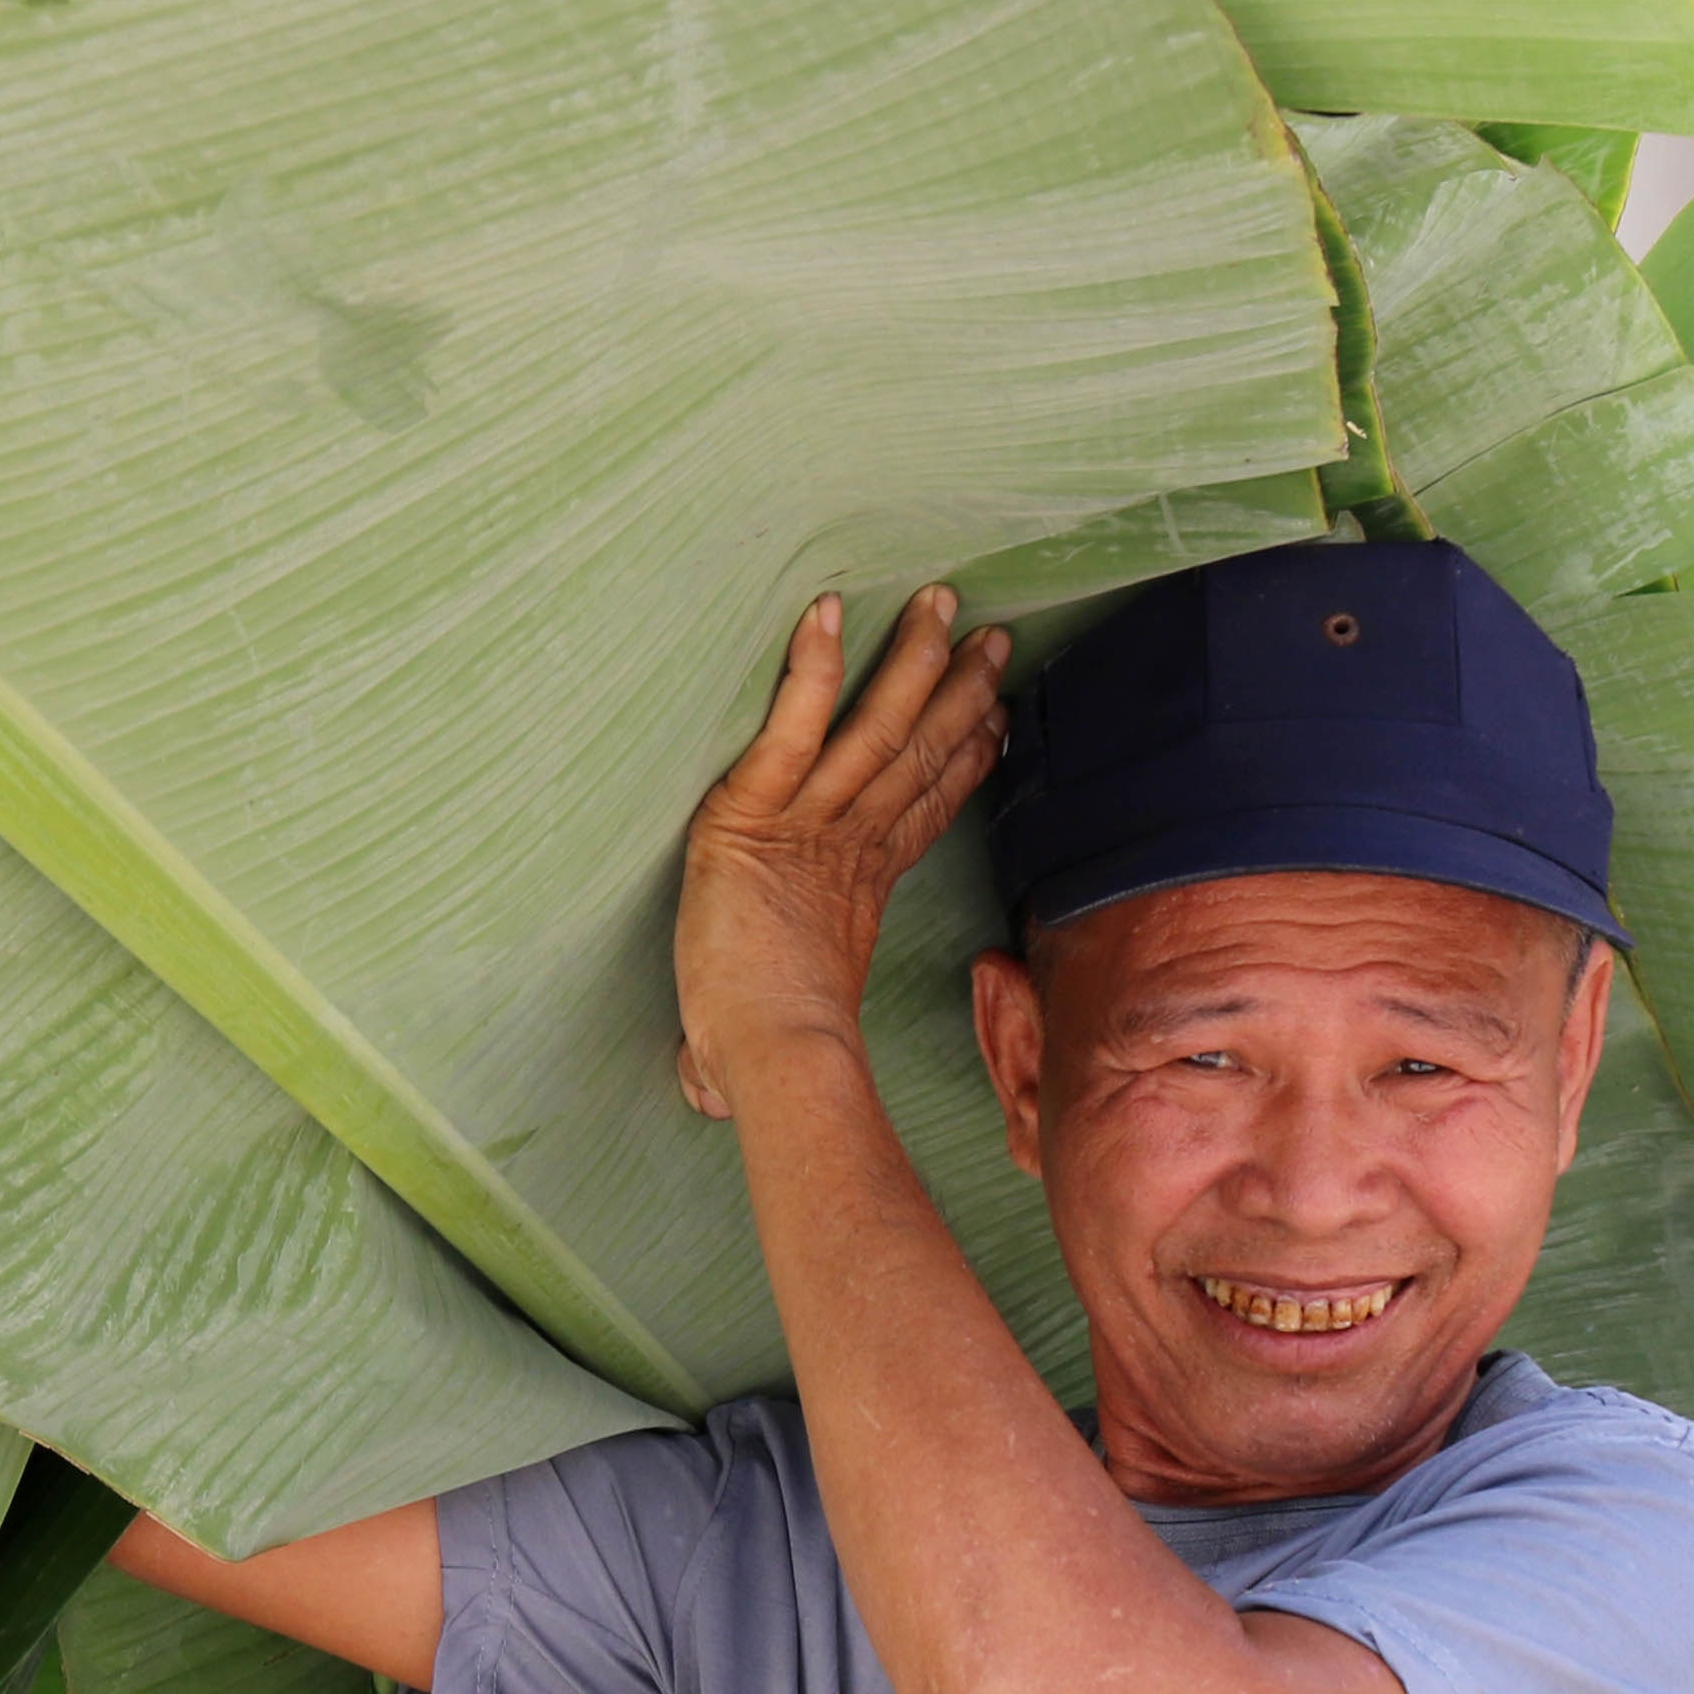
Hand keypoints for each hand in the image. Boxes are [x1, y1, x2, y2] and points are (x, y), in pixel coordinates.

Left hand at [675, 587, 1009, 1116]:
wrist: (772, 1054)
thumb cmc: (759, 1058)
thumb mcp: (744, 1039)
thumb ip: (723, 1051)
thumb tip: (697, 1092)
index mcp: (856, 886)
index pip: (921, 806)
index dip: (961, 757)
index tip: (995, 716)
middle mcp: (847, 844)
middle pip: (916, 752)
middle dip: (958, 691)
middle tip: (996, 638)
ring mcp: (811, 823)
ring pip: (877, 727)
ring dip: (912, 660)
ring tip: (938, 602)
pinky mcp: (758, 811)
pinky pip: (792, 725)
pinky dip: (813, 669)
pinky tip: (827, 611)